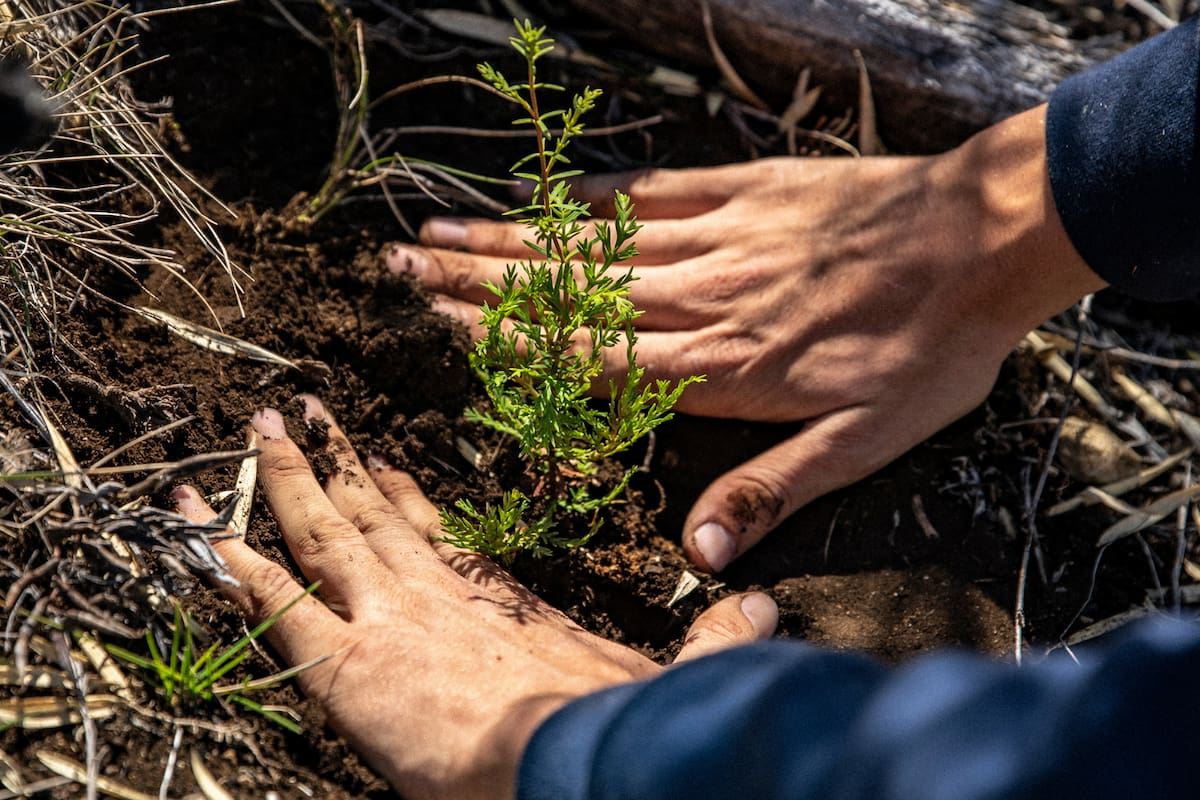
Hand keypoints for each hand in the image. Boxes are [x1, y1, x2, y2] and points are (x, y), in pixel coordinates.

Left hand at [173, 395, 776, 799]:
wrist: (580, 762)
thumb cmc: (621, 727)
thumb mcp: (675, 677)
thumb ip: (715, 636)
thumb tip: (767, 604)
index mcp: (502, 601)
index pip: (442, 535)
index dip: (406, 496)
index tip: (380, 459)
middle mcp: (438, 594)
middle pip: (373, 516)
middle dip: (334, 463)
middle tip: (299, 413)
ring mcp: (388, 621)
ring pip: (322, 537)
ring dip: (283, 484)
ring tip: (252, 434)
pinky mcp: (347, 665)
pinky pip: (274, 607)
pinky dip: (230, 565)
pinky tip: (194, 530)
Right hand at [385, 104, 1105, 571]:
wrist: (984, 241)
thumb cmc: (929, 350)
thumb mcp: (863, 443)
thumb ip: (772, 489)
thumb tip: (698, 550)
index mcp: (721, 368)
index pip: (589, 358)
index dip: (508, 344)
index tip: (439, 326)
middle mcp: (703, 298)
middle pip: (570, 292)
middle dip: (478, 279)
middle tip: (403, 262)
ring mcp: (721, 237)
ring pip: (599, 242)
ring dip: (518, 234)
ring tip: (447, 226)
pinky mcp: (748, 190)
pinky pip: (658, 191)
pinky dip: (601, 193)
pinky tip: (557, 192)